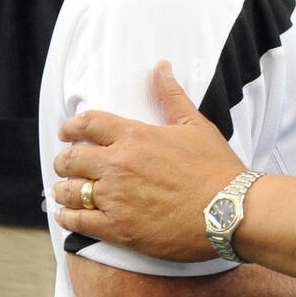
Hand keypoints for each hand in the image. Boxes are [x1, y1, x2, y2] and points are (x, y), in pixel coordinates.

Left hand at [52, 61, 243, 260]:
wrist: (232, 211)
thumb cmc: (217, 169)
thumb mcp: (196, 126)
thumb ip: (172, 97)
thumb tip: (161, 68)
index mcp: (135, 137)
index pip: (87, 123)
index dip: (70, 126)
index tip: (67, 132)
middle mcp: (119, 165)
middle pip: (70, 158)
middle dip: (64, 161)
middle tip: (67, 165)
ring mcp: (116, 199)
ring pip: (70, 191)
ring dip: (63, 190)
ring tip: (66, 192)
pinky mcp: (119, 229)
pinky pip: (78, 222)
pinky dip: (67, 218)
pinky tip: (68, 216)